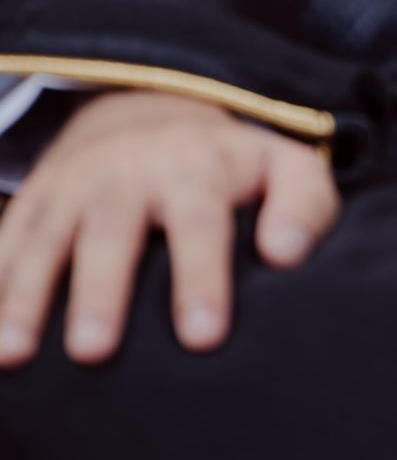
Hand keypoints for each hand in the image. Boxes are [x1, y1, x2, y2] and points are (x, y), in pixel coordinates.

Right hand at [0, 91, 339, 367]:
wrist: (150, 105)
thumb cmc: (229, 165)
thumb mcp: (283, 166)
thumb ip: (304, 205)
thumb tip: (287, 255)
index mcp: (196, 166)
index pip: (199, 222)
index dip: (201, 278)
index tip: (202, 337)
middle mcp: (128, 170)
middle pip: (112, 231)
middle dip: (101, 291)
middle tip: (94, 352)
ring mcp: (73, 184)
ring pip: (45, 238)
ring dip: (25, 295)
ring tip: (13, 354)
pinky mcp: (33, 199)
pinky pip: (5, 241)